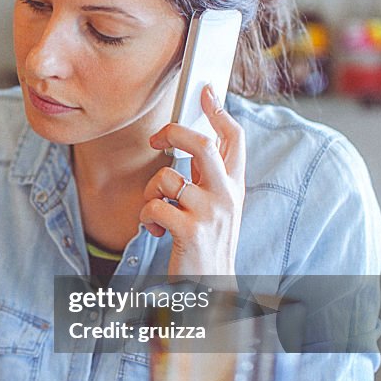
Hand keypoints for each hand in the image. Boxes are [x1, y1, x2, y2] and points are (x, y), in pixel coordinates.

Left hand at [142, 85, 245, 277]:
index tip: (205, 92)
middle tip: (158, 140)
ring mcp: (210, 213)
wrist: (211, 289)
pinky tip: (158, 231)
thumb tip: (190, 142)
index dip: (219, 111)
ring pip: (167, 178)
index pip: (234, 139)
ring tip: (158, 212)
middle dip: (173, 133)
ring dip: (151, 194)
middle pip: (201, 144)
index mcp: (233, 187)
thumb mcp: (216, 208)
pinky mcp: (190, 231)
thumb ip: (207, 178)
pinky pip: (154, 207)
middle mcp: (227, 196)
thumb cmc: (207, 246)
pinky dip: (147, 218)